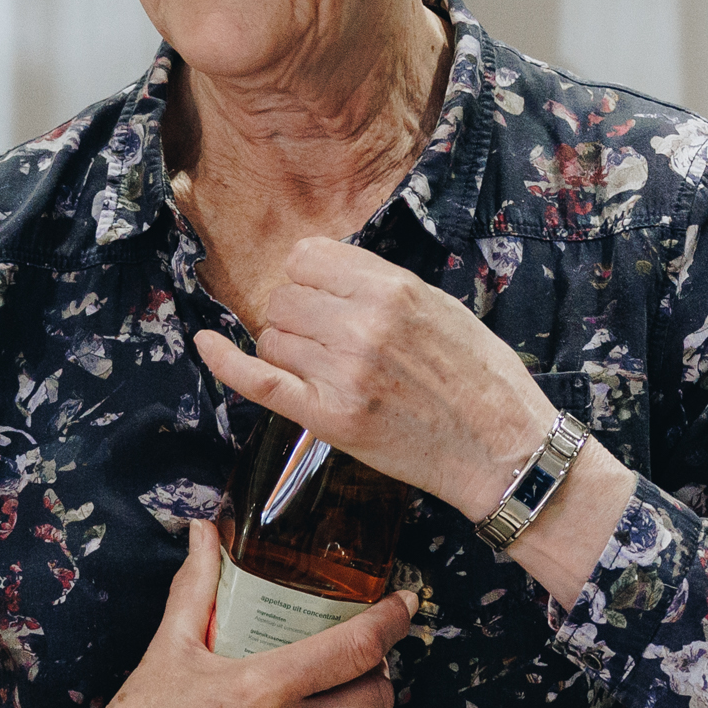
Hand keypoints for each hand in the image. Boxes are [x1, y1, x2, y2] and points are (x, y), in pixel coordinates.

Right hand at [0, 520, 410, 707]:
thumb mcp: (169, 648)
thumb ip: (198, 585)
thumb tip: (206, 530)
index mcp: (263, 688)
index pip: (359, 647)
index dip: (393, 620)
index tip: (403, 604)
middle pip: (378, 694)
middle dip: (378, 670)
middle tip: (359, 659)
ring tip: (340, 699)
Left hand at [197, 238, 551, 520]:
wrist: (502, 449)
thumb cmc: (480, 379)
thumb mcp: (441, 307)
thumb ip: (382, 286)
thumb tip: (324, 272)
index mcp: (393, 289)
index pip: (307, 258)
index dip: (308, 278)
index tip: (321, 297)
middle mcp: (363, 325)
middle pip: (284, 298)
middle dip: (296, 316)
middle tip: (328, 343)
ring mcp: (342, 373)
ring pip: (272, 337)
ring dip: (286, 349)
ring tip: (325, 370)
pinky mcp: (329, 418)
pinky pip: (257, 379)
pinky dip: (223, 360)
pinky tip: (205, 344)